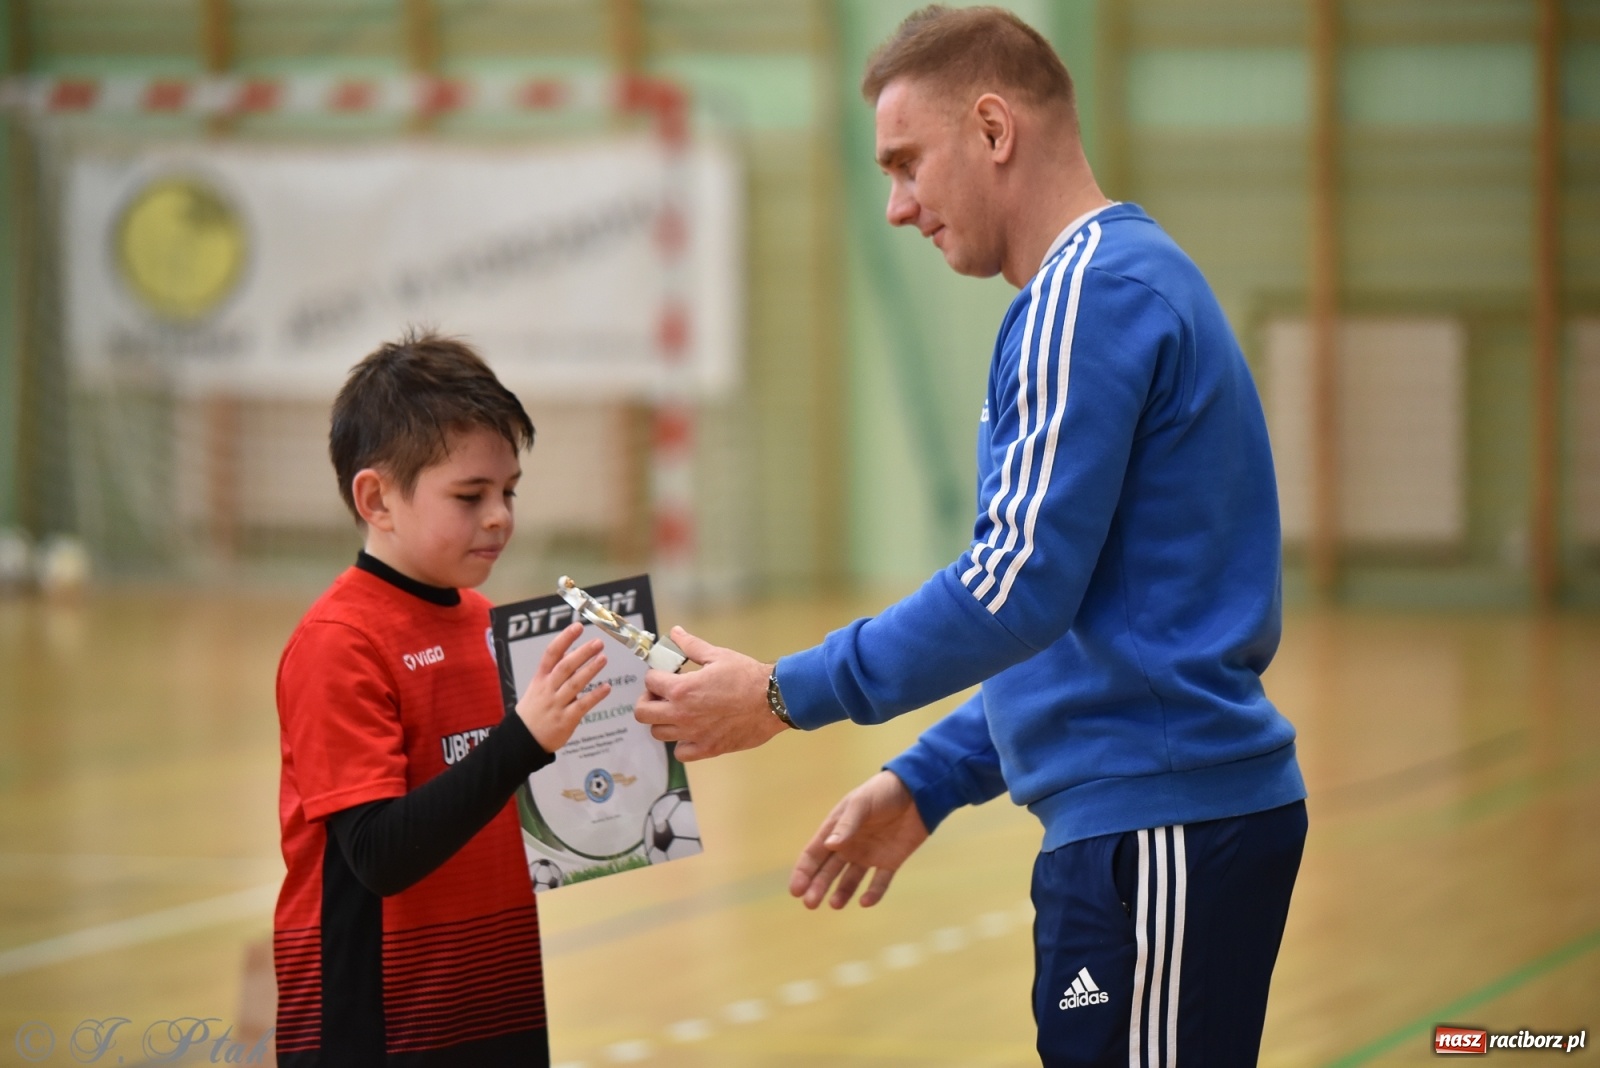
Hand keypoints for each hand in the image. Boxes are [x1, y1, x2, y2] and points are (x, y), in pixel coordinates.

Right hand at [515, 622, 609, 752]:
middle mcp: (547, 689)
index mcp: (540, 679)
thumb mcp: (538, 687)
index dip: (564, 639)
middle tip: (598, 642)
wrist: (522, 740)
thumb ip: (555, 671)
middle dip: (582, 653)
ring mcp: (556, 704)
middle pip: (565, 667)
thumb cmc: (534, 710)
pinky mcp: (565, 720)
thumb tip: (574, 651)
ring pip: (574, 684)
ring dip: (590, 670)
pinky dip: (595, 696)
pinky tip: (607, 687)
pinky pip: (582, 706)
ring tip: (604, 658)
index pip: (551, 654)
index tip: (578, 626)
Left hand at [633, 627, 786, 760]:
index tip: (665, 674)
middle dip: (648, 700)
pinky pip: (680, 753)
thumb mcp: (717, 655)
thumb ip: (691, 646)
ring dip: (663, 721)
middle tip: (662, 694)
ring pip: (658, 733)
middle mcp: (682, 714)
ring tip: (677, 711)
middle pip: (643, 713)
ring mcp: (693, 735)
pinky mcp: (707, 749)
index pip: (650, 682)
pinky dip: (681, 744)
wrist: (773, 701)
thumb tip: (675, 633)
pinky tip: (691, 732)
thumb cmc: (747, 676)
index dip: (655, 675)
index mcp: (682, 689)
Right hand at [790, 771, 928, 909]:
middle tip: (810, 903)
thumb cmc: (882, 792)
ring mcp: (869, 855)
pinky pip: (879, 882)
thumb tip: (829, 846)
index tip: (795, 891)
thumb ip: (846, 825)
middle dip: (817, 887)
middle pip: (828, 871)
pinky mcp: (890, 861)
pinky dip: (873, 893)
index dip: (803, 872)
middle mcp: (849, 845)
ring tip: (835, 904)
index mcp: (836, 829)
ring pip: (849, 880)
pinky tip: (866, 901)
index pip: (813, 854)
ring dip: (841, 893)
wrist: (917, 792)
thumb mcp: (861, 804)